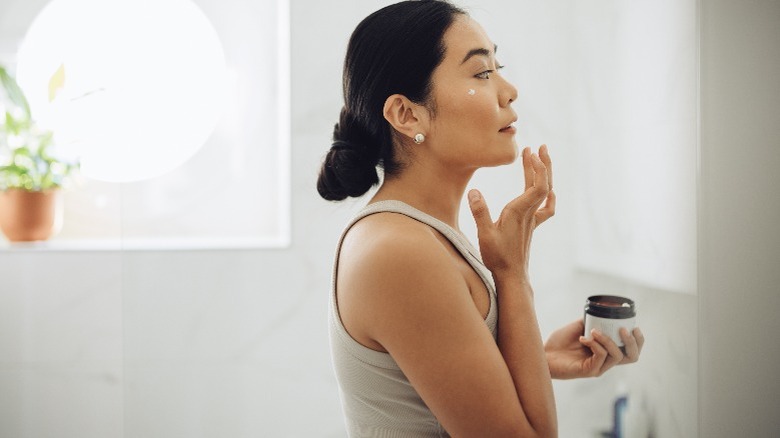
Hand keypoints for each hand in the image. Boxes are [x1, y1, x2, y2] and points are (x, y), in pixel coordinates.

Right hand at [468, 146, 555, 279]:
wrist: (512, 276)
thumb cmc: (498, 257)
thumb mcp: (484, 235)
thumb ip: (480, 212)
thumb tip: (474, 191)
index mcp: (519, 212)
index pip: (538, 186)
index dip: (538, 168)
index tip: (530, 152)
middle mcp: (528, 213)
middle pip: (544, 184)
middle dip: (543, 163)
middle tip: (538, 146)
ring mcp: (532, 219)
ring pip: (544, 192)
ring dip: (543, 173)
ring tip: (537, 156)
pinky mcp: (531, 225)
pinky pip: (545, 207)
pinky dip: (548, 194)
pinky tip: (548, 189)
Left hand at [544, 319, 644, 378]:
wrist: (543, 353)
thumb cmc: (559, 343)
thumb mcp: (578, 327)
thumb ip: (591, 321)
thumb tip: (602, 309)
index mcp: (606, 352)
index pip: (630, 351)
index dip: (638, 341)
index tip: (634, 326)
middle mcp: (605, 361)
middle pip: (632, 357)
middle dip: (632, 342)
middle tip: (623, 329)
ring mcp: (598, 367)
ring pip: (616, 355)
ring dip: (607, 339)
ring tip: (593, 331)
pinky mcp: (589, 371)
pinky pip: (601, 356)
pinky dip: (595, 344)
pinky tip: (583, 338)